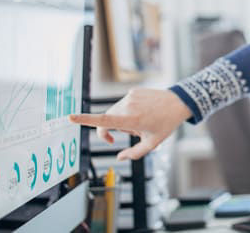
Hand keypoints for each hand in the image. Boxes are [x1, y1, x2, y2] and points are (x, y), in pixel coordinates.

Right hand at [69, 88, 191, 159]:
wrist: (179, 102)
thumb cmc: (166, 124)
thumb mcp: (152, 144)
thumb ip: (134, 154)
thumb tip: (119, 157)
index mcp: (130, 120)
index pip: (103, 122)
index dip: (85, 120)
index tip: (70, 117)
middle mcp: (127, 106)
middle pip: (109, 120)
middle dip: (114, 129)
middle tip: (131, 134)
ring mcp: (129, 97)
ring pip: (116, 112)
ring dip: (123, 119)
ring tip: (142, 120)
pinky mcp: (133, 91)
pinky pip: (124, 104)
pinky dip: (129, 110)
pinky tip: (145, 111)